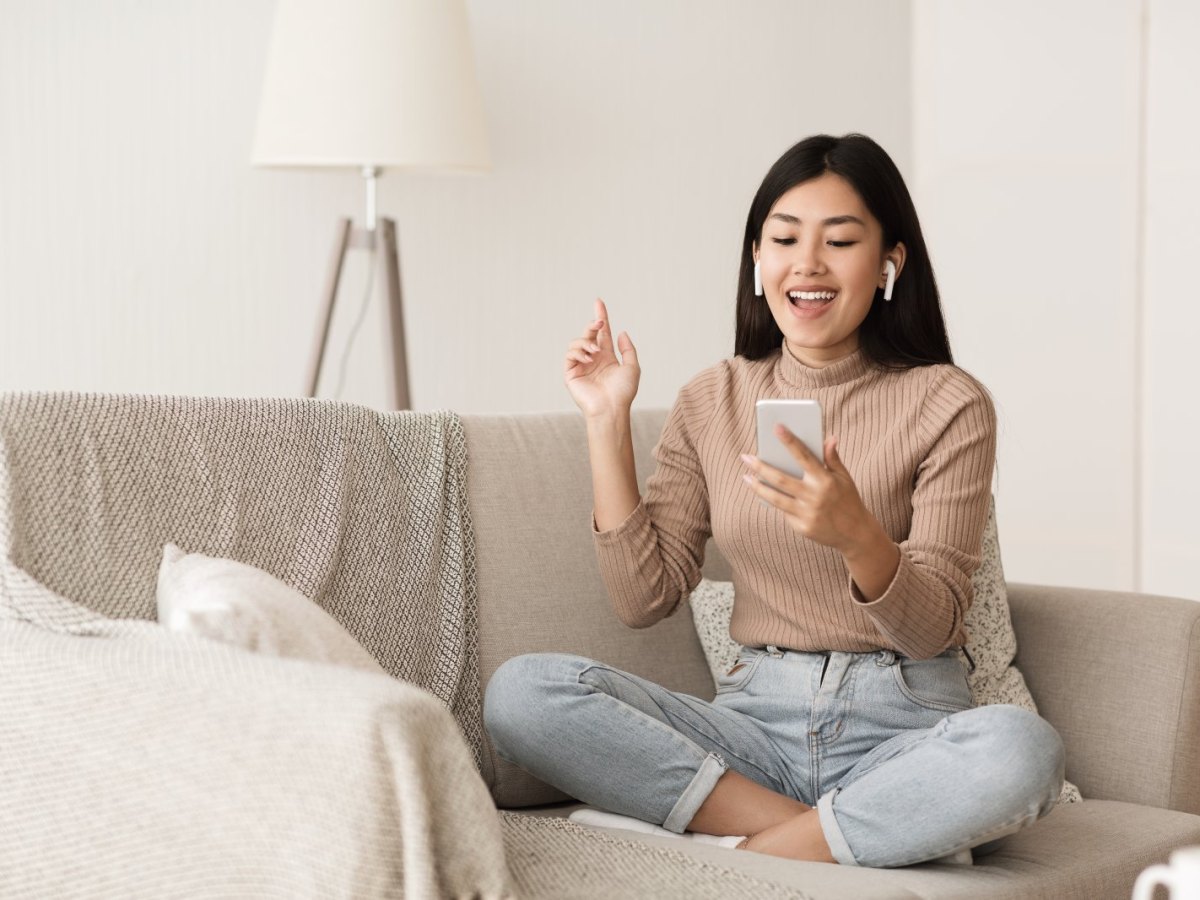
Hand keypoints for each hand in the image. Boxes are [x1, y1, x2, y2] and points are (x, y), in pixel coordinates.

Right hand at [563, 298, 640, 418]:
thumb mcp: (632, 367)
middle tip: (600, 322)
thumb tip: (620, 332)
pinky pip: (570, 354)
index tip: (598, 301)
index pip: (602, 333)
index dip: (600, 317)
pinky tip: (589, 358)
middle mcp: (593, 359)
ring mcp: (581, 365)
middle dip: (593, 325)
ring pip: (577, 342)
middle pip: (589, 333)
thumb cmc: (623, 392)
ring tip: (596, 352)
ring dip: (587, 342)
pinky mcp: (570, 373)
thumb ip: (628, 349)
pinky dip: (579, 352)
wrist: (611, 408)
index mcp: (607, 357)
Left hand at [740, 429, 877, 553]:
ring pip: (775, 498)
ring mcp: (807, 514)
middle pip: (780, 479)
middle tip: (745, 457)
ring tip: (746, 477)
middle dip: (760, 467)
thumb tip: (829, 437)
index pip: (804, 456)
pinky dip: (774, 503)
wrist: (857, 534)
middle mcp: (815, 497)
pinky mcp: (802, 528)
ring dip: (757, 487)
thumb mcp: (845, 478)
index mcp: (825, 480)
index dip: (790, 441)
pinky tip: (763, 494)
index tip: (776, 427)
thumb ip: (833, 459)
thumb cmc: (849, 500)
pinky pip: (783, 513)